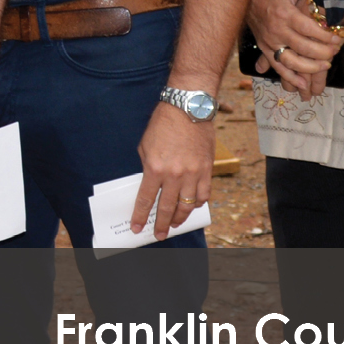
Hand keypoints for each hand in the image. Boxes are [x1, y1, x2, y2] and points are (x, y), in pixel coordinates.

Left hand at [133, 104, 214, 234]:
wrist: (188, 109)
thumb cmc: (163, 124)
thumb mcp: (146, 146)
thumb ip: (148, 167)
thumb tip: (150, 184)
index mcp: (155, 168)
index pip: (145, 199)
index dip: (140, 216)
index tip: (136, 227)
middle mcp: (174, 175)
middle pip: (166, 208)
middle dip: (161, 225)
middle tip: (158, 234)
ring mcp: (192, 174)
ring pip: (187, 206)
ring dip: (180, 218)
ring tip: (174, 224)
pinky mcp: (206, 170)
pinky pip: (203, 195)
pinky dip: (198, 204)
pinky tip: (192, 207)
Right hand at [247, 0, 343, 100]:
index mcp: (285, 14)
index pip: (307, 29)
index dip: (323, 35)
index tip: (337, 38)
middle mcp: (277, 30)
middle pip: (302, 47)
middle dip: (321, 52)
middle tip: (335, 53)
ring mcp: (270, 42)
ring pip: (290, 61)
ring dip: (309, 67)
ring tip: (325, 65)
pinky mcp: (265, 48)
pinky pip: (277, 66)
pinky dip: (289, 77)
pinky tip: (301, 84)